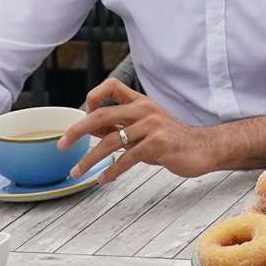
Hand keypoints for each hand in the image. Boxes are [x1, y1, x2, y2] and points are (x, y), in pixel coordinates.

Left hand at [60, 79, 218, 183]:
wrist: (203, 149)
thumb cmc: (172, 140)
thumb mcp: (145, 128)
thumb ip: (121, 127)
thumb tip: (89, 129)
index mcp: (141, 102)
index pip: (111, 86)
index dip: (93, 97)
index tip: (83, 115)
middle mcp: (145, 110)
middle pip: (101, 114)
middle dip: (76, 131)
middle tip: (62, 145)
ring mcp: (152, 126)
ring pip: (110, 141)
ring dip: (89, 159)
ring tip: (77, 171)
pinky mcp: (157, 144)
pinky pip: (126, 159)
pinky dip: (111, 172)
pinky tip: (104, 179)